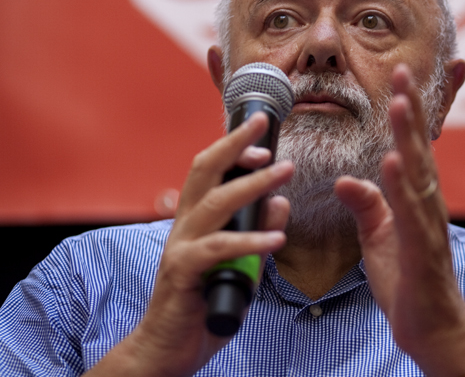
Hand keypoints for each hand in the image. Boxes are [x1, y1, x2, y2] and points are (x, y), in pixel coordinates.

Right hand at [86, 112, 291, 376]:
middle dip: (235, 145)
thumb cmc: (202, 303)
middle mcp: (184, 226)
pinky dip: (250, 241)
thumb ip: (258, 235)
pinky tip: (277, 238)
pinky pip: (218, 249)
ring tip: (285, 172)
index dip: (232, 148)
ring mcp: (181, 247)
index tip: (262, 136)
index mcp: (195, 219)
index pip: (209, 171)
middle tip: (263, 128)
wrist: (166, 348)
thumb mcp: (241, 265)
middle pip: (205, 172)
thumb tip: (280, 204)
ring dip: (253, 184)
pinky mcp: (183, 273)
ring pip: (216, 203)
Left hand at [335, 64, 464, 376]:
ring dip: (410, 136)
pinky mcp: (423, 250)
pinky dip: (402, 186)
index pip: (411, 147)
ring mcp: (428, 225)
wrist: (431, 329)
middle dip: (411, 108)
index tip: (399, 78)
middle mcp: (427, 204)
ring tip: (401, 102)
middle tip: (402, 71)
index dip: (407, 113)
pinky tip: (394, 161)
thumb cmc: (408, 281)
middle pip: (419, 149)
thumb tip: (347, 179)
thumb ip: (367, 205)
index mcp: (415, 198)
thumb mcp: (379, 238)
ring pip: (419, 172)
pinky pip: (411, 213)